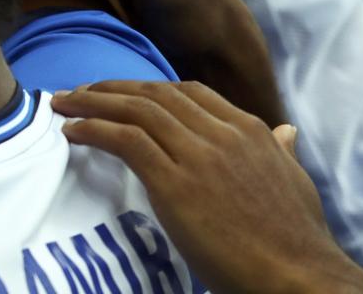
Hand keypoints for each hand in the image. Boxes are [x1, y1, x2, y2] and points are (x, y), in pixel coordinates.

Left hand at [54, 82, 362, 293]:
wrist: (299, 276)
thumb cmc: (297, 239)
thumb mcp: (296, 184)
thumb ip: (282, 153)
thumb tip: (285, 132)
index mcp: (249, 130)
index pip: (189, 92)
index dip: (148, 88)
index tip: (120, 92)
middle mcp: (222, 134)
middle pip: (155, 93)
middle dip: (112, 88)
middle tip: (78, 91)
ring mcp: (198, 155)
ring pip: (135, 110)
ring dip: (91, 101)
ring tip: (63, 104)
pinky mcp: (176, 183)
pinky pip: (125, 140)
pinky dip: (94, 129)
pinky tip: (73, 131)